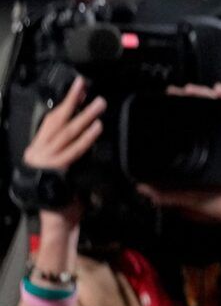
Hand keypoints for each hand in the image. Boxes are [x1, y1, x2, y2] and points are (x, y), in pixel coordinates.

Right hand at [22, 77, 99, 237]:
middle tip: (84, 85)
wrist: (57, 220)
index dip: (64, 103)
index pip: (50, 121)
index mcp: (37, 149)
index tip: (77, 89)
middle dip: (70, 101)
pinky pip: (74, 151)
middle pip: (56, 121)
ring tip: (98, 103)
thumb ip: (70, 148)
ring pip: (66, 133)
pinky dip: (86, 138)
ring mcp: (46, 161)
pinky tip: (97, 128)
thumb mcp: (65, 165)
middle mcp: (38, 153)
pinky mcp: (56, 171)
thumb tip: (87, 125)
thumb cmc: (62, 193)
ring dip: (84, 116)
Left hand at [142, 85, 220, 233]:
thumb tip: (141, 189)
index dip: (183, 112)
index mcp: (212, 150)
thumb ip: (164, 193)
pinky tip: (218, 90)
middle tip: (174, 92)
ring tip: (190, 88)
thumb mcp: (185, 196)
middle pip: (209, 111)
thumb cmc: (220, 202)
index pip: (198, 125)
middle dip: (191, 98)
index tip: (168, 105)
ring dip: (206, 94)